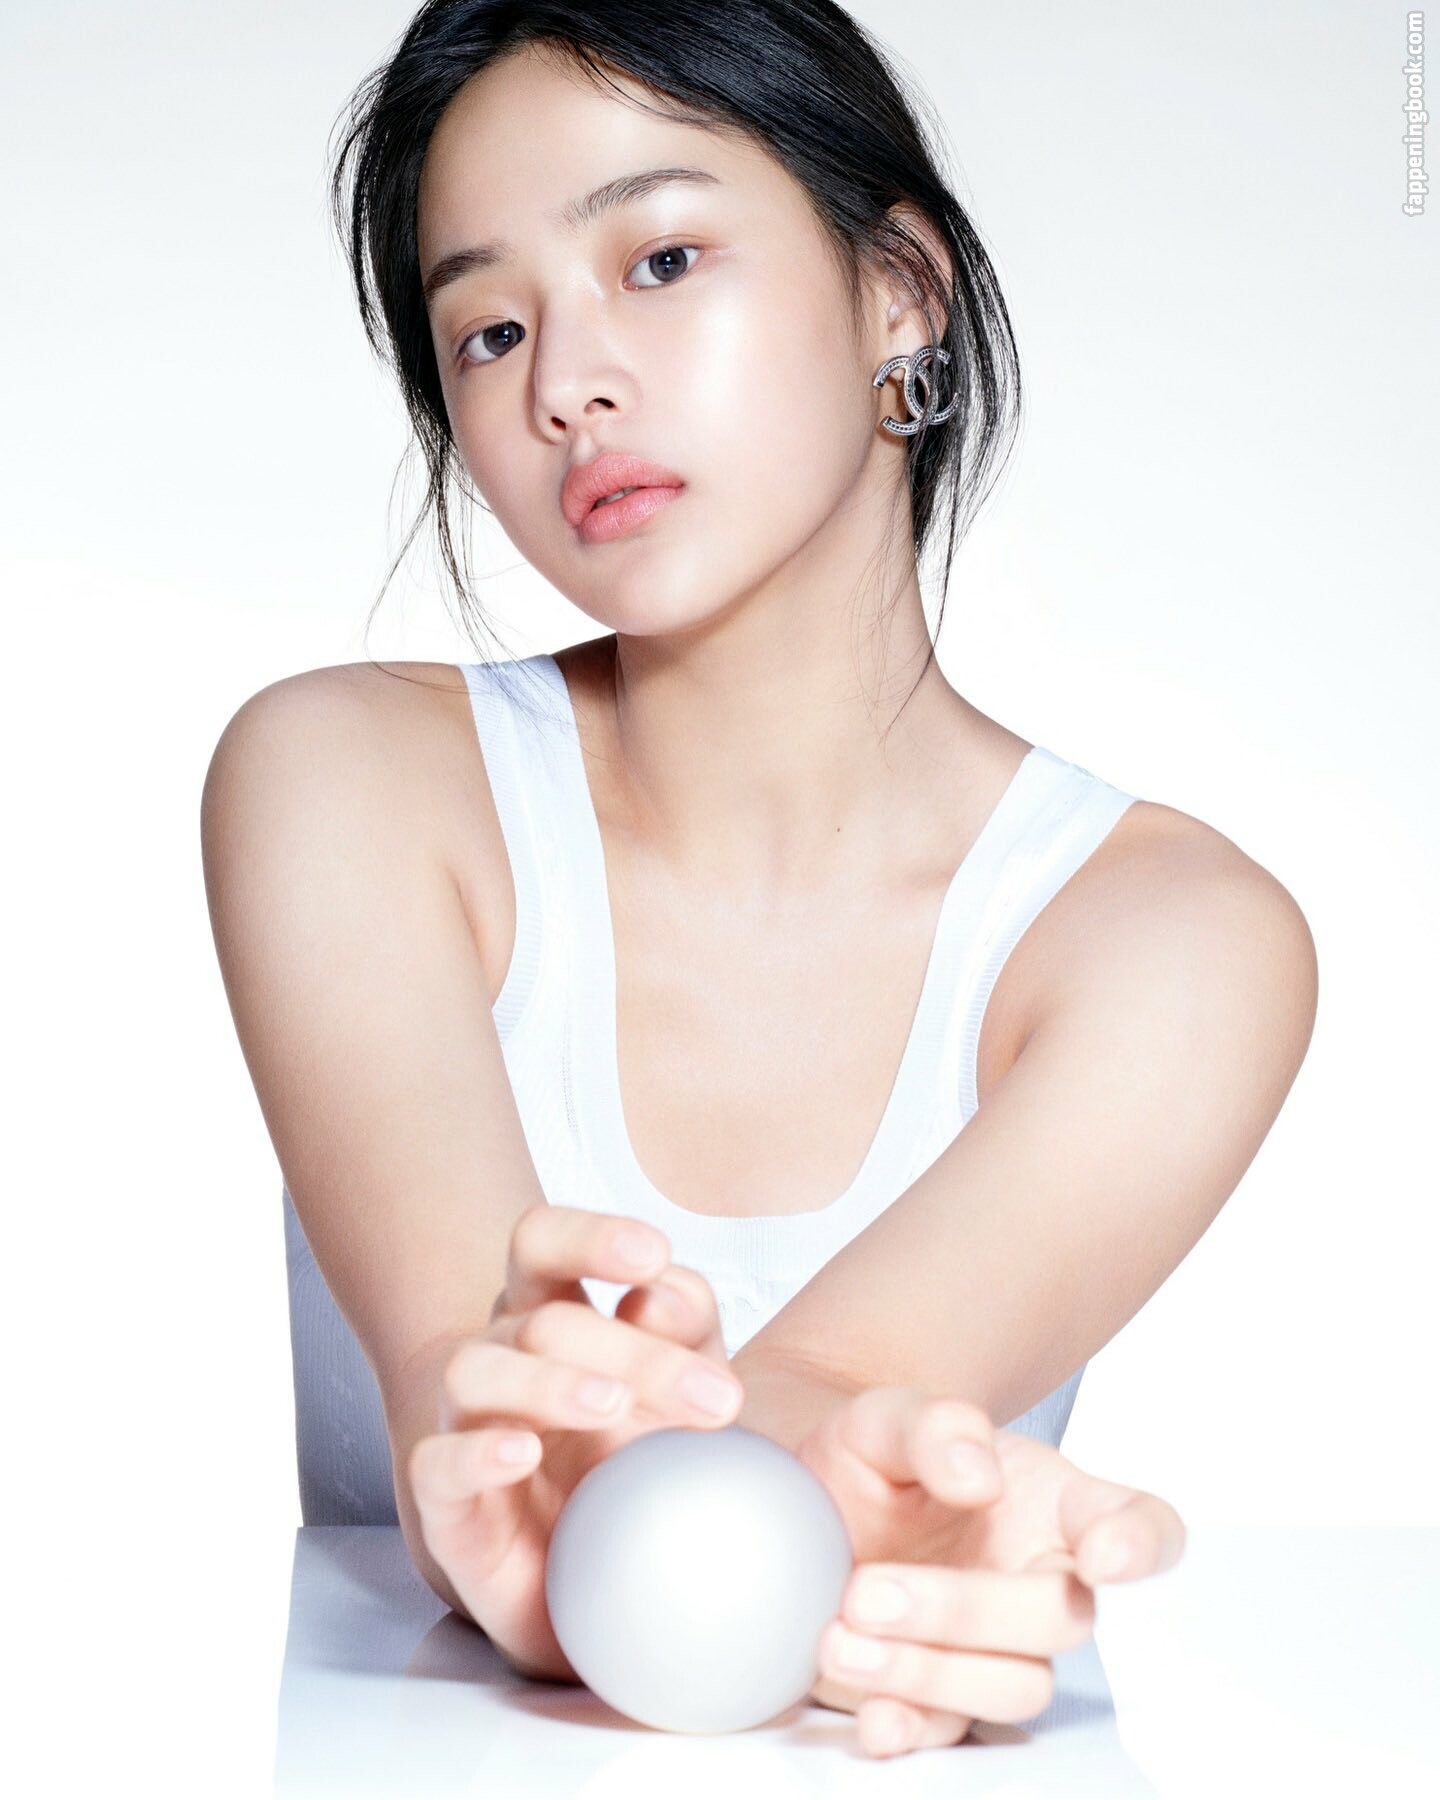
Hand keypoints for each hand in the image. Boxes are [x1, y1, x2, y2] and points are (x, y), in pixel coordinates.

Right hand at [406, 1205, 745, 1683]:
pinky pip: (436, 1465)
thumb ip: (686, 1324)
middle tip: (716, 1396)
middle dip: (632, 1352)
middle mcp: (501, 1358)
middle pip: (541, 1322)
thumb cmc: (639, 1452)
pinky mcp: (450, 1508)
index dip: (588, 1236)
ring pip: (474, 1372)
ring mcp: (467, 1427)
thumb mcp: (688, 1376)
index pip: (541, 1242)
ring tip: (613, 1406)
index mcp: (552, 1312)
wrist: (601, 1571)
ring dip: (549, 1383)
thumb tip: (657, 1292)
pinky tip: (525, 1452)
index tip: (655, 1252)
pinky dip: (475, 1453)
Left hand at [796, 1385, 1185, 1757]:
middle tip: (868, 1591)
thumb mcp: (887, 1416)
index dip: (1141, 1543)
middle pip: (1062, 1617)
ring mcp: (995, 1646)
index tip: (1103, 1555)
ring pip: (1015, 1686)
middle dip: (966, 1612)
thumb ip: (938, 1426)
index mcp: (1049, 1502)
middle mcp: (1038, 1578)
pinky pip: (952, 1733)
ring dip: (930, 1672)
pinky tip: (873, 1717)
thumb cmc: (874, 1459)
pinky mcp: (942, 1696)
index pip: (1134, 1521)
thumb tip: (979, 1475)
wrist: (811, 1506)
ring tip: (841, 1636)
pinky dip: (913, 1730)